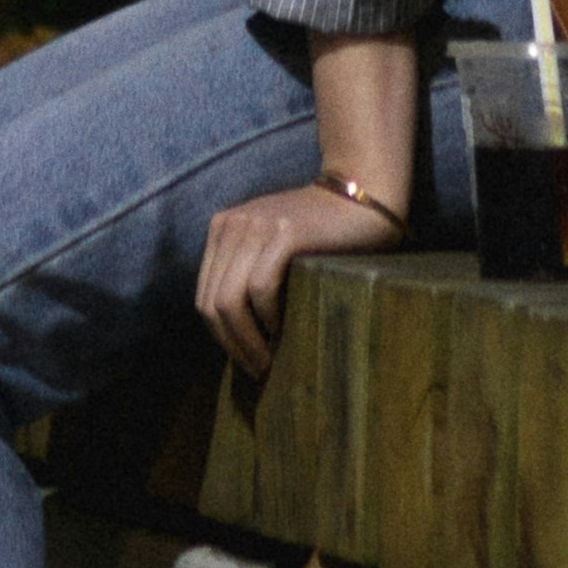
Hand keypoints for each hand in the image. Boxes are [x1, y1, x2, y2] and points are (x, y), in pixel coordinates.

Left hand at [195, 175, 403, 382]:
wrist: (363, 196)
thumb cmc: (321, 232)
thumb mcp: (270, 245)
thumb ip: (246, 272)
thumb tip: (235, 334)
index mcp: (222, 229)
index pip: (205, 296)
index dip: (221, 337)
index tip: (244, 362)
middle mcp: (232, 225)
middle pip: (212, 302)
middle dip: (232, 345)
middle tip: (257, 371)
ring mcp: (256, 226)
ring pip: (231, 300)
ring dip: (249, 340)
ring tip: (269, 362)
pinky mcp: (283, 233)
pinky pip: (261, 287)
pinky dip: (268, 317)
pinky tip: (284, 332)